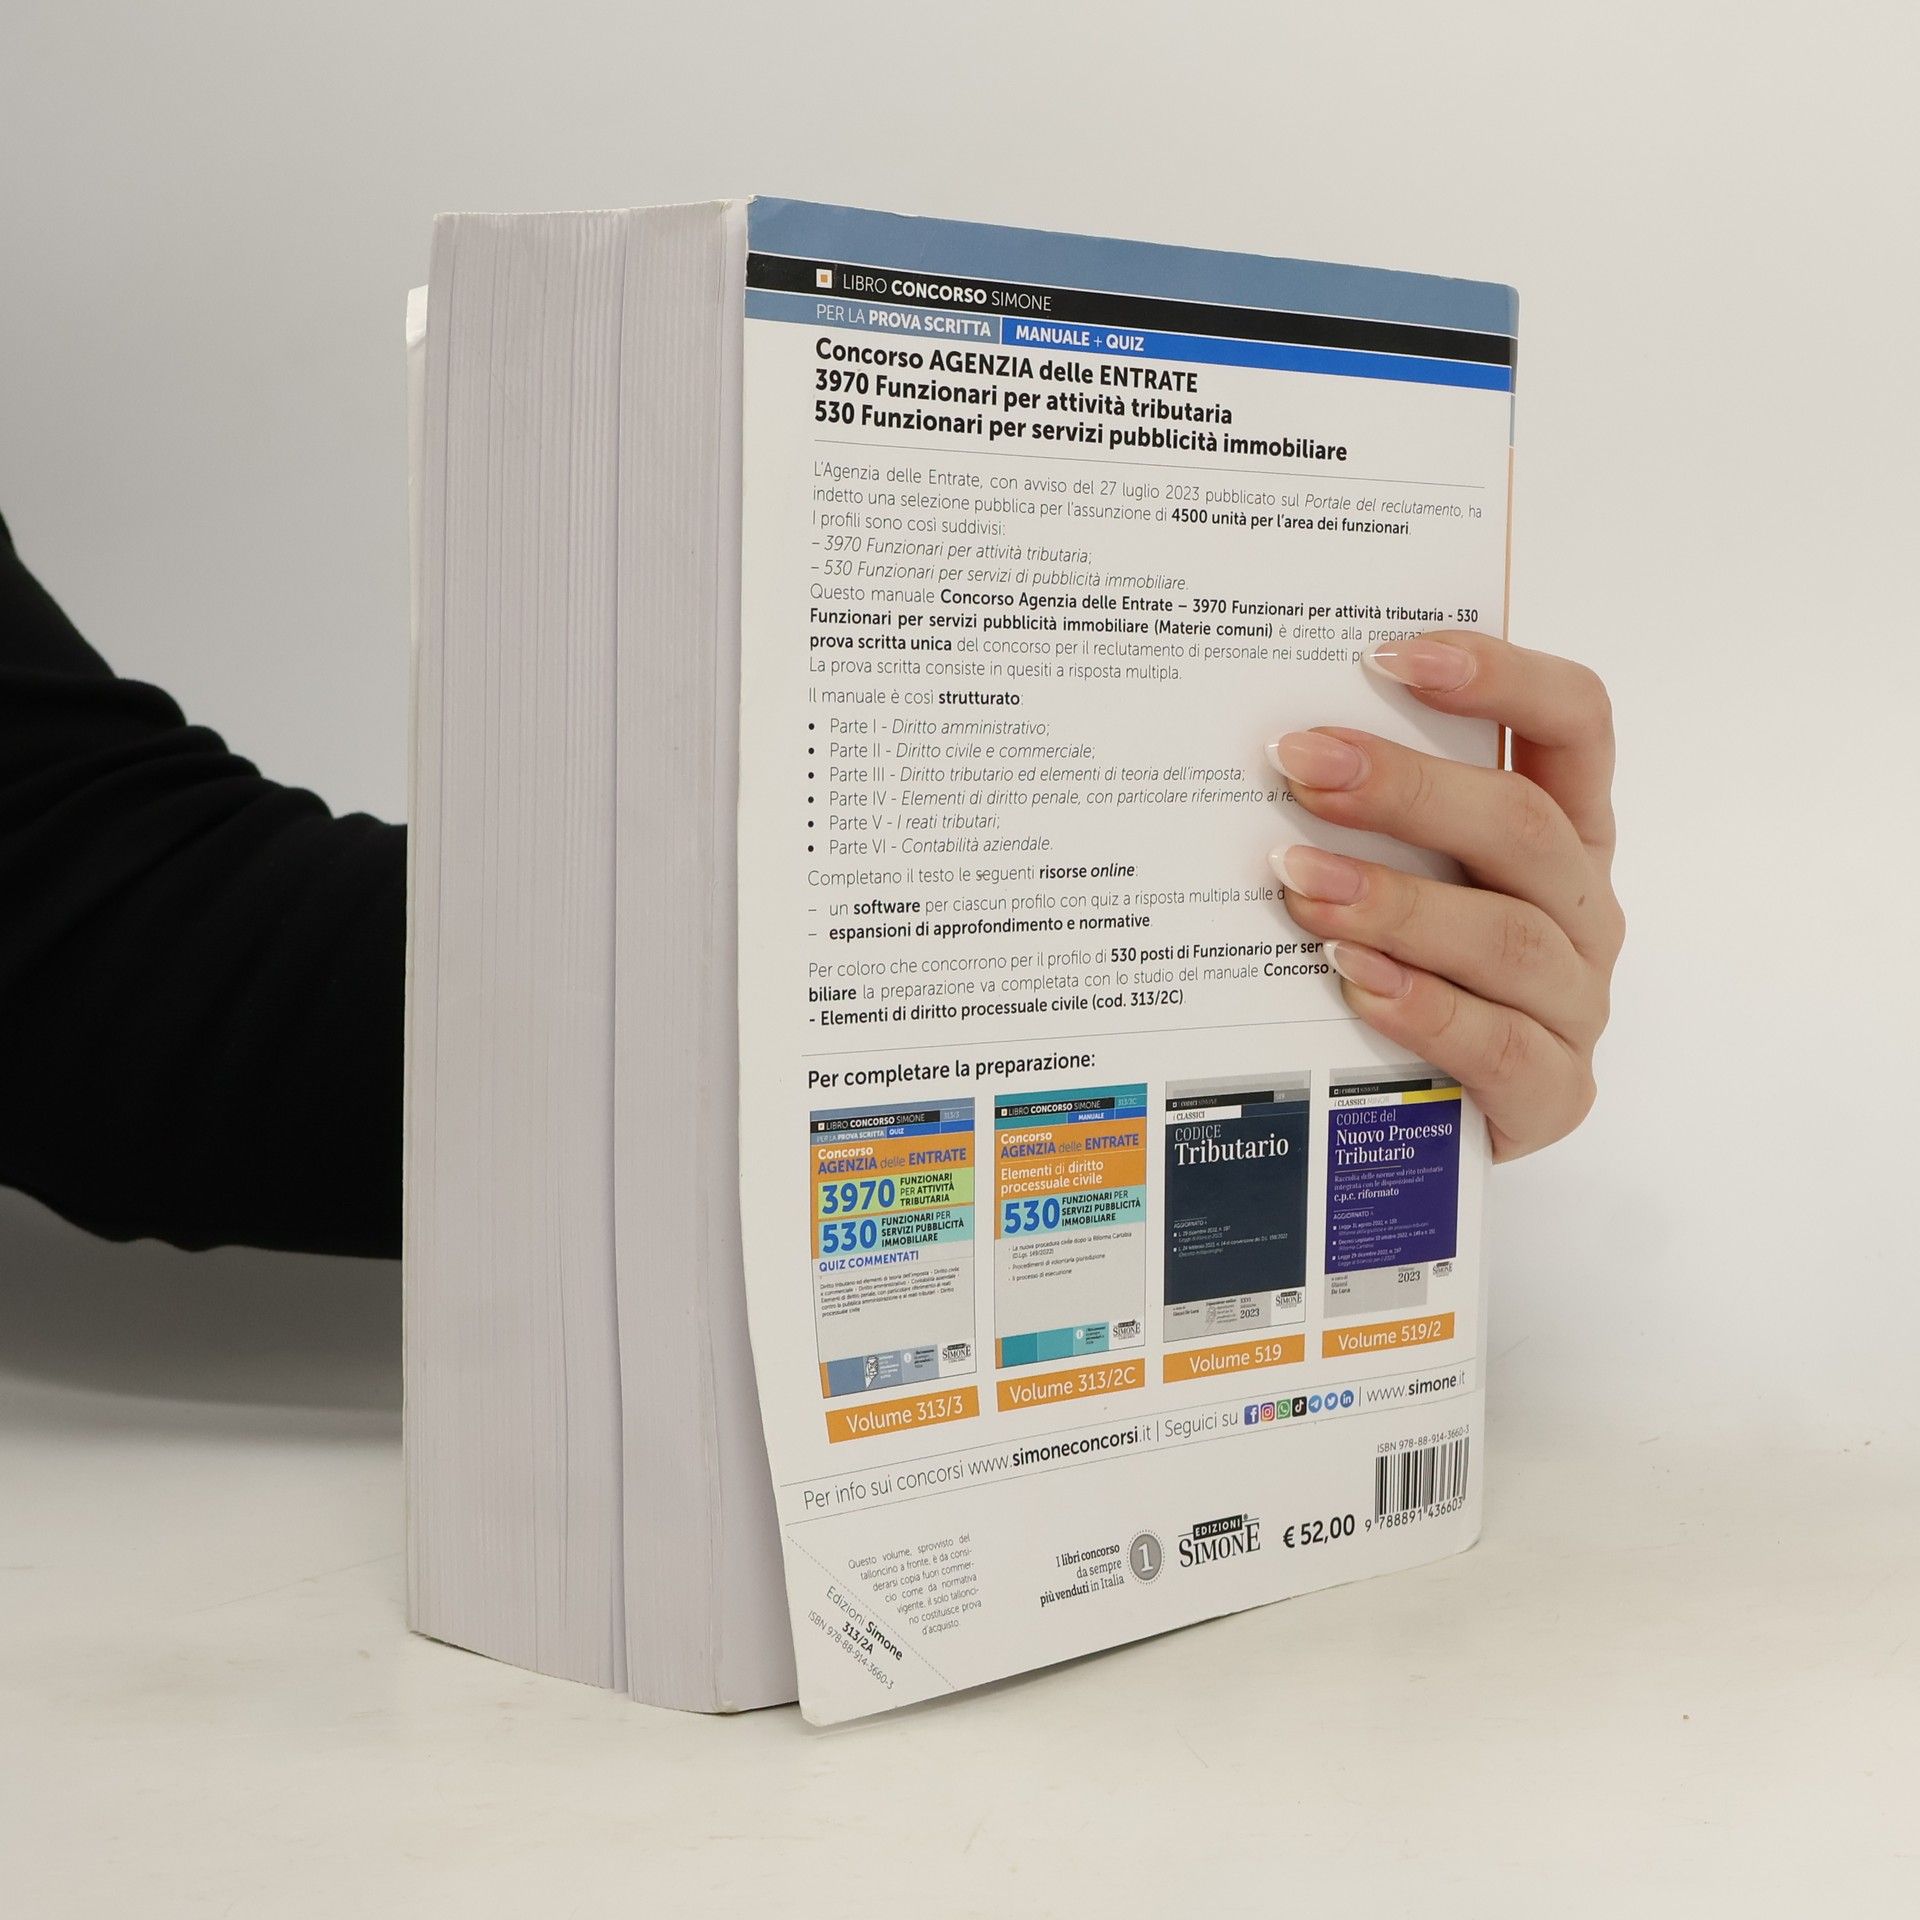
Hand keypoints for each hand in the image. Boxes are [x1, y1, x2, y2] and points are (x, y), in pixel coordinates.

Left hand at [1266, 631, 1621, 1160]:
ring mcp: (1574, 1003)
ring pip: (1507, 936)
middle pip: (1524, 824)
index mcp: (1562, 832)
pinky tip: (1353, 982)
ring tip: (1301, 880)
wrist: (1432, 1125)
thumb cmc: (1413, 971)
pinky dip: (1422, 1007)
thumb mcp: (1402, 877)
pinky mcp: (1553, 1093)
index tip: (1391, 654)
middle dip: (1408, 788)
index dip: (1501, 677)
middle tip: (1301, 767)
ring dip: (1397, 901)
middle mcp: (1580, 907)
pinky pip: (1497, 1044)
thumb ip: (1371, 816)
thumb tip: (1268, 745)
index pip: (1573, 723)